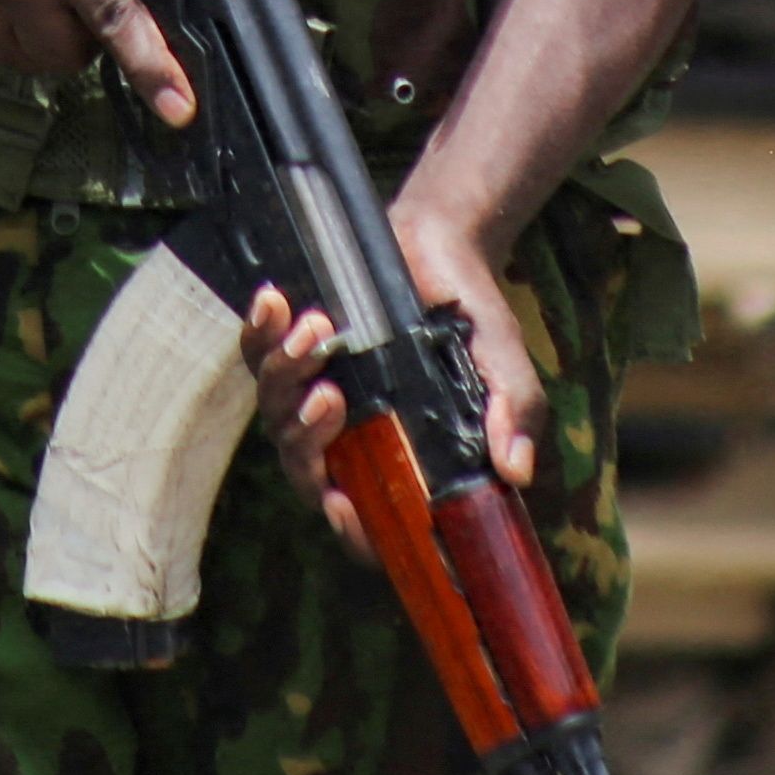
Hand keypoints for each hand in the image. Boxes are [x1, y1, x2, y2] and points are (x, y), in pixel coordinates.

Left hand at [240, 181, 541, 561]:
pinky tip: (276, 302)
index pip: (370, 521)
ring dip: (287, 373)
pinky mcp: (291, 348)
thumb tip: (516, 470)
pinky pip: (258, 354)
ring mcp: (316, 392)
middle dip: (307, 439)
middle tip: (331, 395)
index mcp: (402, 455)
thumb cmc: (473, 318)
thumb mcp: (502, 362)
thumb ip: (512, 411)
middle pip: (306, 470)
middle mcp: (352, 436)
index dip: (352, 530)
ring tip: (320, 328)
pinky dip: (260, 332)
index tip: (341, 501)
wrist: (443, 245)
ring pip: (276, 412)